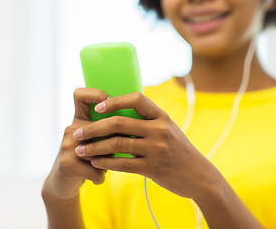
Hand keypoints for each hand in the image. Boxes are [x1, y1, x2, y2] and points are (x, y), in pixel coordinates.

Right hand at [42, 88, 110, 199]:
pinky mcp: (66, 163)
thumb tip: (137, 125)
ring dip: (108, 162)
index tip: (109, 105)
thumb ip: (112, 130)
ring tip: (103, 167)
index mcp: (80, 119)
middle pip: (102, 128)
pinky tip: (97, 178)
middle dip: (114, 143)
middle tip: (116, 153)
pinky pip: (96, 169)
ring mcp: (67, 145)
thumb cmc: (91, 159)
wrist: (63, 184)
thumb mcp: (99, 141)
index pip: (81, 95)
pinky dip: (100, 176)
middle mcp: (72, 128)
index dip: (96, 95)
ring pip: (102, 150)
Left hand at [73, 92, 220, 198]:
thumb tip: (121, 114)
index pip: (136, 99)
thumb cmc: (179, 150)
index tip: (97, 107)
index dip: (114, 101)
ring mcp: (156, 149)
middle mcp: (160, 130)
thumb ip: (149, 122)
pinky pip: (122, 164)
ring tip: (80, 150)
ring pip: (117, 144)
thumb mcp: (169, 130)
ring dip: (94, 147)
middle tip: (76, 133)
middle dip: (93, 127)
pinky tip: (95, 163)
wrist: (198, 175)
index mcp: (163, 116)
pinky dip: (105, 163)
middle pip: (119, 122)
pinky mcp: (152, 168)